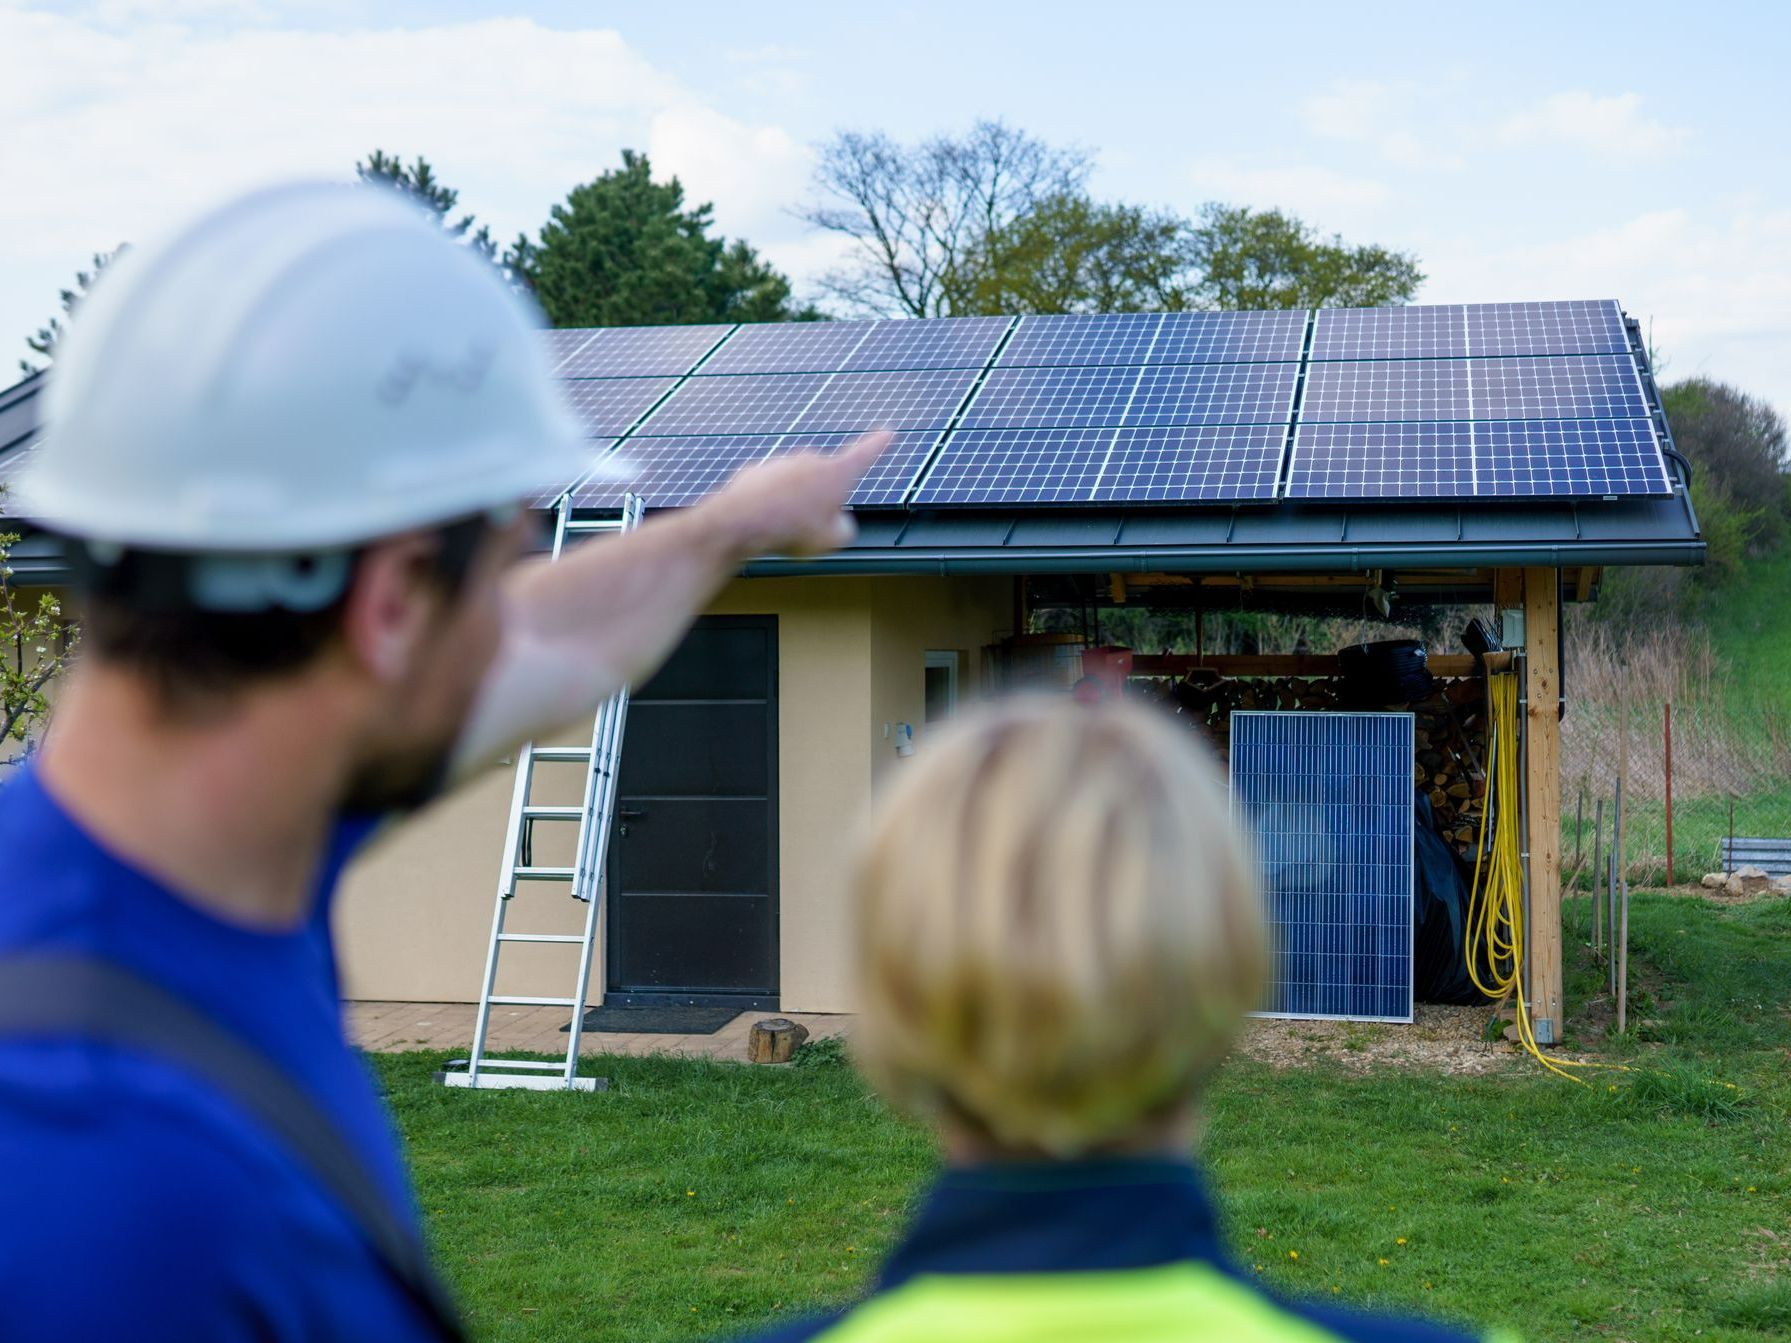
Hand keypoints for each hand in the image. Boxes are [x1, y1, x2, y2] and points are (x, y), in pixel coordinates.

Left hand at [697, 430, 890, 558]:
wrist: (741, 521)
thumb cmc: (791, 530)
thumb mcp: (832, 539)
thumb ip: (844, 528)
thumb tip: (837, 522)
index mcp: (836, 473)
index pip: (863, 456)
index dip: (878, 445)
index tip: (888, 432)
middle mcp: (810, 460)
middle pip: (823, 482)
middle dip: (820, 502)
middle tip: (809, 528)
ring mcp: (781, 463)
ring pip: (794, 488)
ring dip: (792, 505)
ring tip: (781, 528)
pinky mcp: (757, 472)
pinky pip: (769, 492)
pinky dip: (768, 506)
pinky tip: (760, 522)